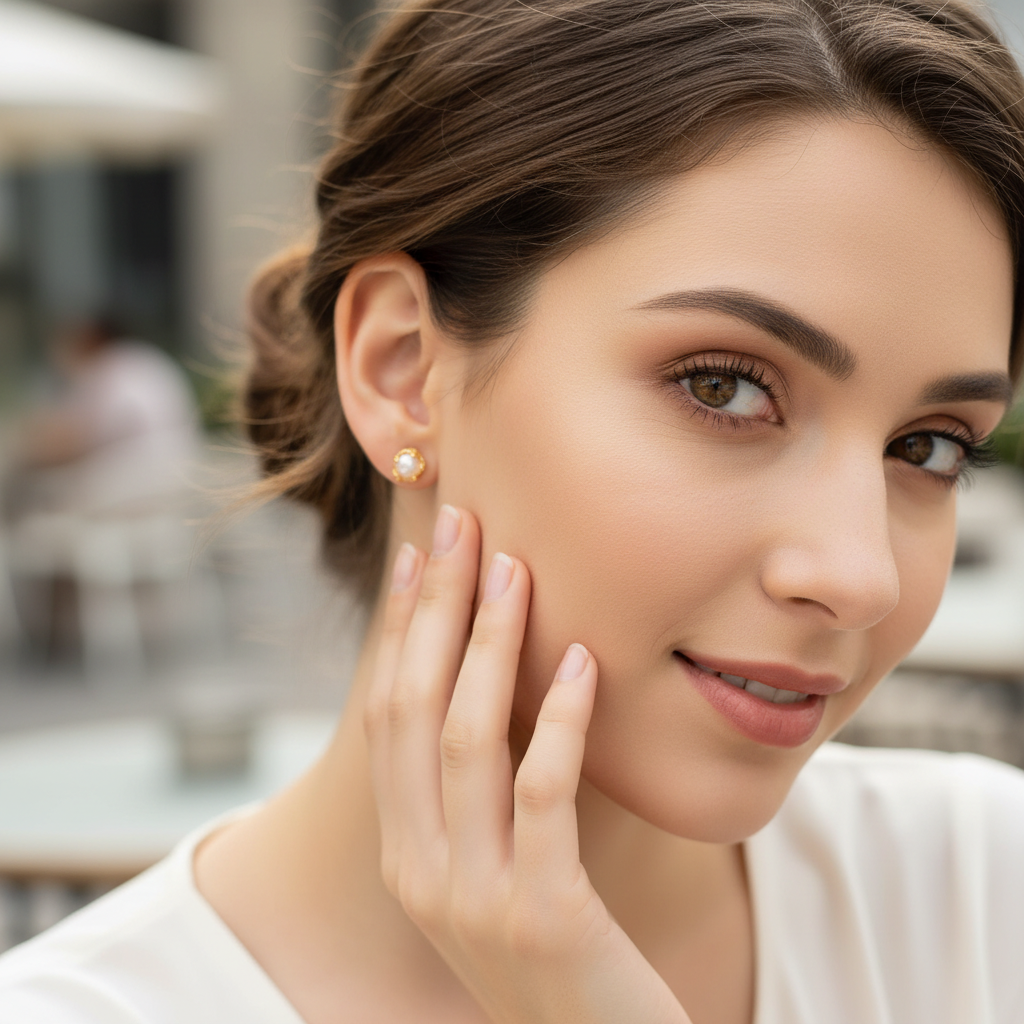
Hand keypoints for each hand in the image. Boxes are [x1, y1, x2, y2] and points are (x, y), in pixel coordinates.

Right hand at [365, 505, 691, 1023]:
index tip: (421, 554)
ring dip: (486, 644)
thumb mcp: (495, 863)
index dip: (399, 628)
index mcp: (402, 850)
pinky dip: (557, 719)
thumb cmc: (557, 951)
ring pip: (466, 740)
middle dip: (432, 609)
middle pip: (411, 709)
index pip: (386, 714)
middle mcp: (418, 869)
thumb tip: (485, 679)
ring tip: (514, 566)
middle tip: (458, 523)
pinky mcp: (543, 915)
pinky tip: (580, 659)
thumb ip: (479, 790)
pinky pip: (542, 794)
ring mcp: (472, 896)